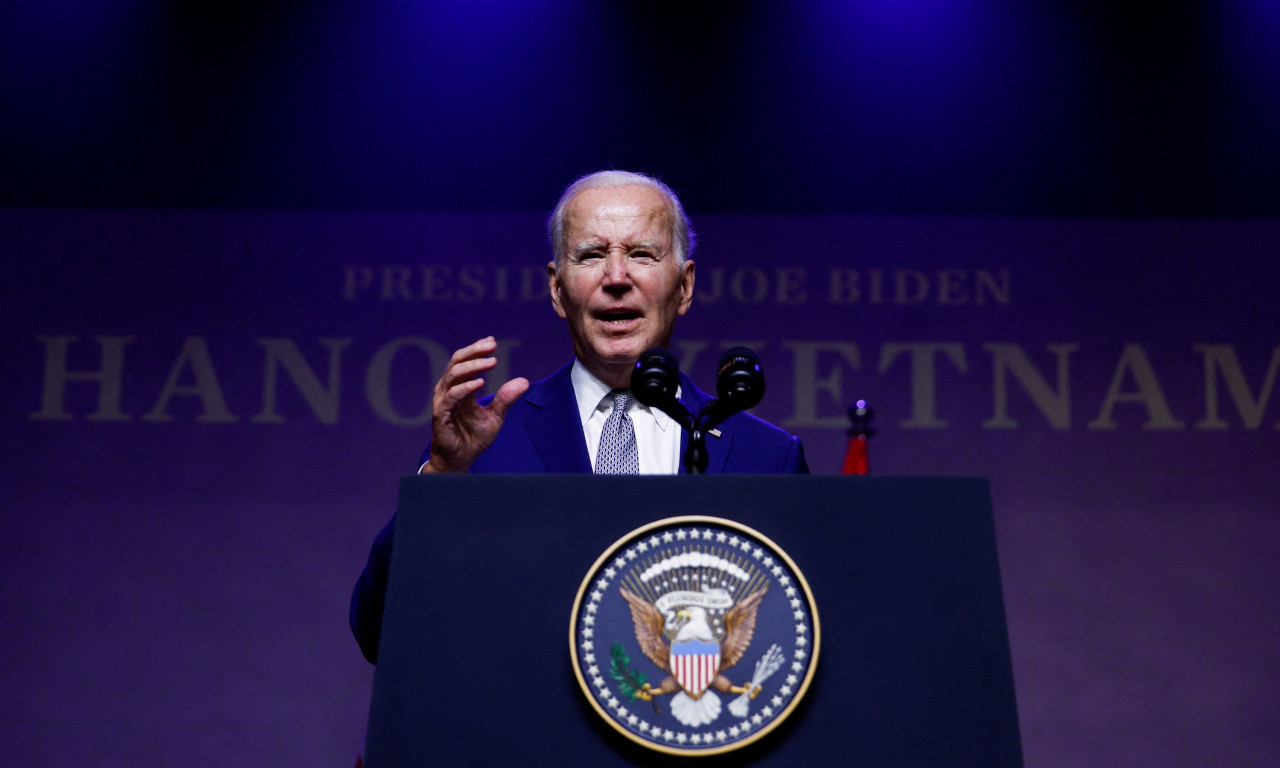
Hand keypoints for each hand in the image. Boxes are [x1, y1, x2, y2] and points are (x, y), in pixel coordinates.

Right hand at [421, 337, 528, 473]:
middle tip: (492, 346)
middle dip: (474, 351)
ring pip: (453, 374)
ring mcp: (443, 401)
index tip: (492, 342)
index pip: (465, 361)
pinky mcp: (440, 414)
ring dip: (473, 365)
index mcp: (460, 387)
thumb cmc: (474, 437)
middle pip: (456, 361)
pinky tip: (481, 383)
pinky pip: (452, 396)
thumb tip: (524, 381)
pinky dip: (466, 387)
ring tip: (491, 362)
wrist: (461, 459)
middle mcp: (449, 390)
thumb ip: (506, 398)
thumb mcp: (495, 416)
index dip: (477, 349)